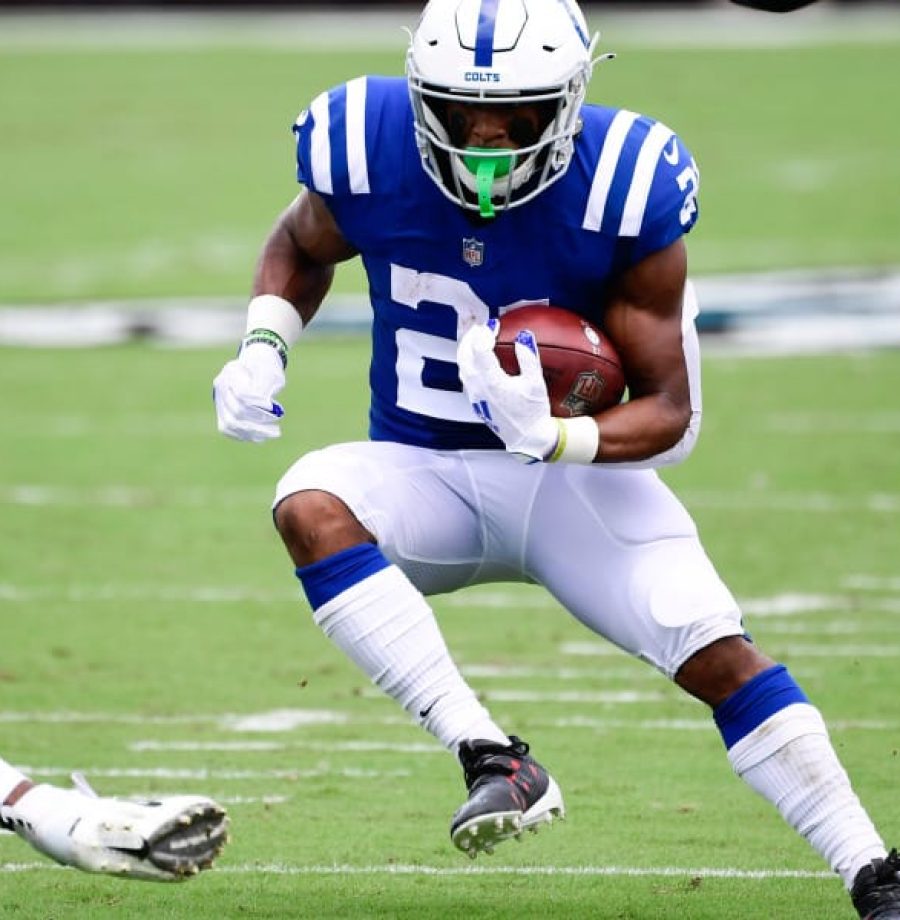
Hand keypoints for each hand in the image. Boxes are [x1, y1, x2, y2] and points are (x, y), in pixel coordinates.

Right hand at [213, 342, 285, 441]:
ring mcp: (219, 400)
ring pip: (230, 424)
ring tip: (273, 433)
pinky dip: (244, 435)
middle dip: (259, 423)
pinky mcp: (221, 411)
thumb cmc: (266, 367)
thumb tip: (265, 405)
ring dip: (253, 432)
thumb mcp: (271, 372)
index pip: (243, 396)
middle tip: (277, 428)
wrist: (256, 363)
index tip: (273, 406)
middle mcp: (221, 387)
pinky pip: (228, 429)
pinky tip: (261, 437)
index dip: (258, 405)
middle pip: (236, 412)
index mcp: (231, 372)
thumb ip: (265, 386)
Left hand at [457, 321, 558, 461]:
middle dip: (470, 338)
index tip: (494, 323)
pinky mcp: (476, 403)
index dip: (485, 333)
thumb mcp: (535, 383)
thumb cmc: (533, 411)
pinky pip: (465, 378)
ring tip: (476, 339)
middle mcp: (478, 389)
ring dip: (466, 351)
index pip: (480, 350)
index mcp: (492, 382)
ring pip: (462, 368)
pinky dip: (468, 363)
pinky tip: (477, 360)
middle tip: (479, 327)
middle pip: (464, 356)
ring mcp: (474, 397)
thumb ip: (528, 358)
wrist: (527, 438)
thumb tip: (524, 335)